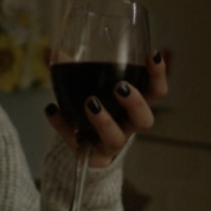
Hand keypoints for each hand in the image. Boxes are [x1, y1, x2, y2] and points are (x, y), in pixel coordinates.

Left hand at [45, 50, 168, 166]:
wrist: (83, 149)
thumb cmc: (94, 112)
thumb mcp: (89, 89)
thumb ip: (74, 70)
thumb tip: (54, 51)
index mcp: (134, 108)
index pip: (155, 93)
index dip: (158, 76)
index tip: (152, 55)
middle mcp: (127, 127)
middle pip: (144, 120)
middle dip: (135, 103)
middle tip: (120, 87)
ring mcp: (110, 145)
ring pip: (115, 138)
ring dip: (104, 120)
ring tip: (90, 102)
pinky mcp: (91, 158)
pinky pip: (78, 145)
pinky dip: (62, 126)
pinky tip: (51, 110)